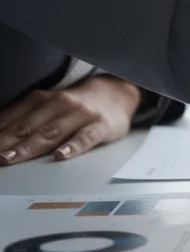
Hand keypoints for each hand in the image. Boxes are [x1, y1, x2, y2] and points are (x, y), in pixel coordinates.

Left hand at [0, 76, 141, 164]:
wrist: (117, 93)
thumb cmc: (76, 105)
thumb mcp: (47, 105)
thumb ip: (24, 119)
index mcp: (41, 99)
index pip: (12, 120)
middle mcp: (59, 104)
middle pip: (27, 127)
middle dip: (5, 143)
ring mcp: (80, 114)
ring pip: (51, 132)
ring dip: (28, 147)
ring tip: (12, 158)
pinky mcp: (101, 125)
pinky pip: (86, 137)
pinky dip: (73, 146)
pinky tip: (61, 156)